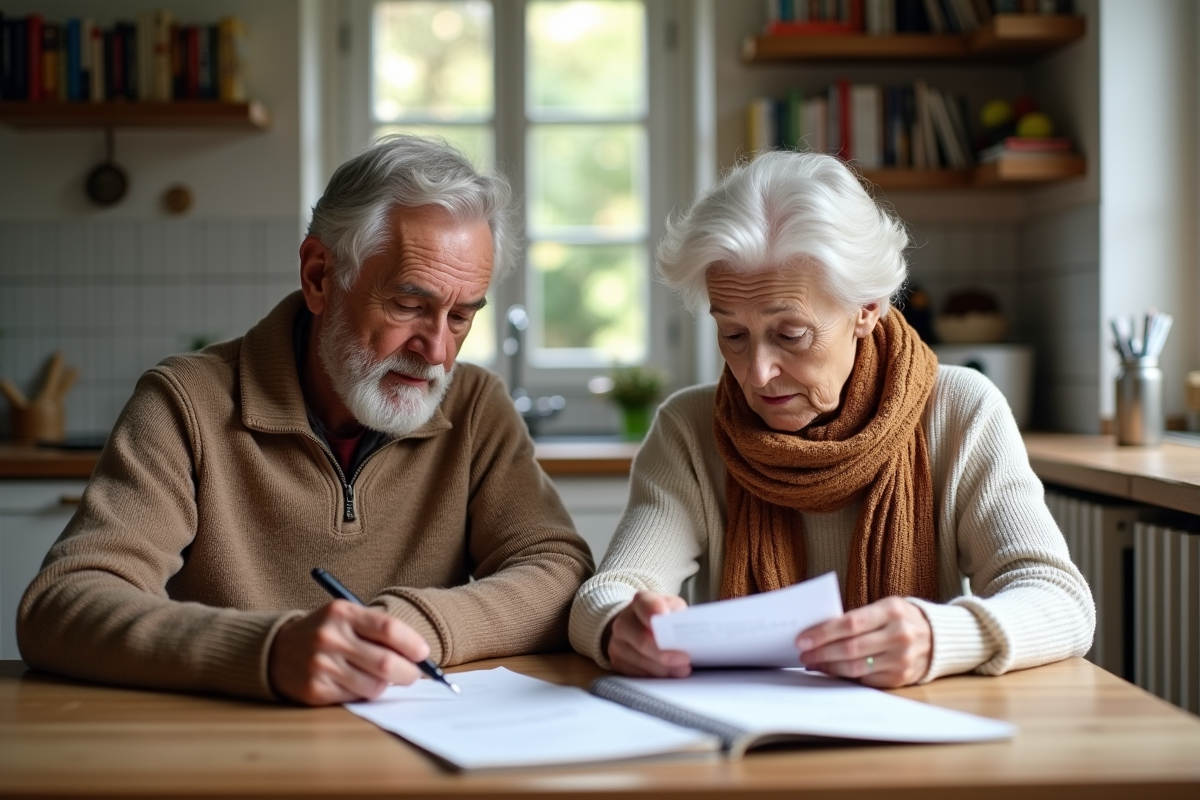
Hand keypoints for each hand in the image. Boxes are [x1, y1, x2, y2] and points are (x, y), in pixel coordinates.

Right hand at [268, 600, 429, 704]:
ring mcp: (321, 665)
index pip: (388, 629)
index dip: (412, 644)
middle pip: (386, 663)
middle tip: (413, 674)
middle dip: (408, 673)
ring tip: (382, 678)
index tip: (423, 653)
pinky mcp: (315, 690)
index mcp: (342, 613)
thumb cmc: (325, 632)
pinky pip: (355, 698)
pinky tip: (359, 684)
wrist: (277, 651)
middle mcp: (330, 638)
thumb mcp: (346, 617)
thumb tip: (418, 655)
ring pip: (374, 686)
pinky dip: (365, 694)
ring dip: (386, 686)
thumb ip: (378, 630)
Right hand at [604, 591, 690, 677]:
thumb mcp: (672, 607)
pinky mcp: (616, 661)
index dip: (654, 612)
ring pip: (641, 660)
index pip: (646, 605)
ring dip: (664, 668)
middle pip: (643, 640)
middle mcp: (623, 621)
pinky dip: (655, 676)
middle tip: (685, 659)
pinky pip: (637, 673)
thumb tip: (686, 629)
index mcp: (640, 602)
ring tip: (682, 670)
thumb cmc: (661, 617)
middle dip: (665, 653)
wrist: (638, 625)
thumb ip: (677, 614)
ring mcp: (617, 642)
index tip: (665, 617)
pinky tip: (668, 674)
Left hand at [796, 597, 931, 687]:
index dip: (823, 633)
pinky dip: (845, 676)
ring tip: (813, 663)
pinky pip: (865, 679)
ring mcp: (902, 659)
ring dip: (829, 666)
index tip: (802, 639)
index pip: (850, 623)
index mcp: (892, 611)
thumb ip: (857, 618)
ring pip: (855, 667)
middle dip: (821, 652)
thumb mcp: (884, 607)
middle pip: (850, 648)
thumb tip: (819, 633)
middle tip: (803, 654)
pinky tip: (832, 670)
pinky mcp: (901, 677)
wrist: (938, 637)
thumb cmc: (900, 619)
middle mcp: (899, 635)